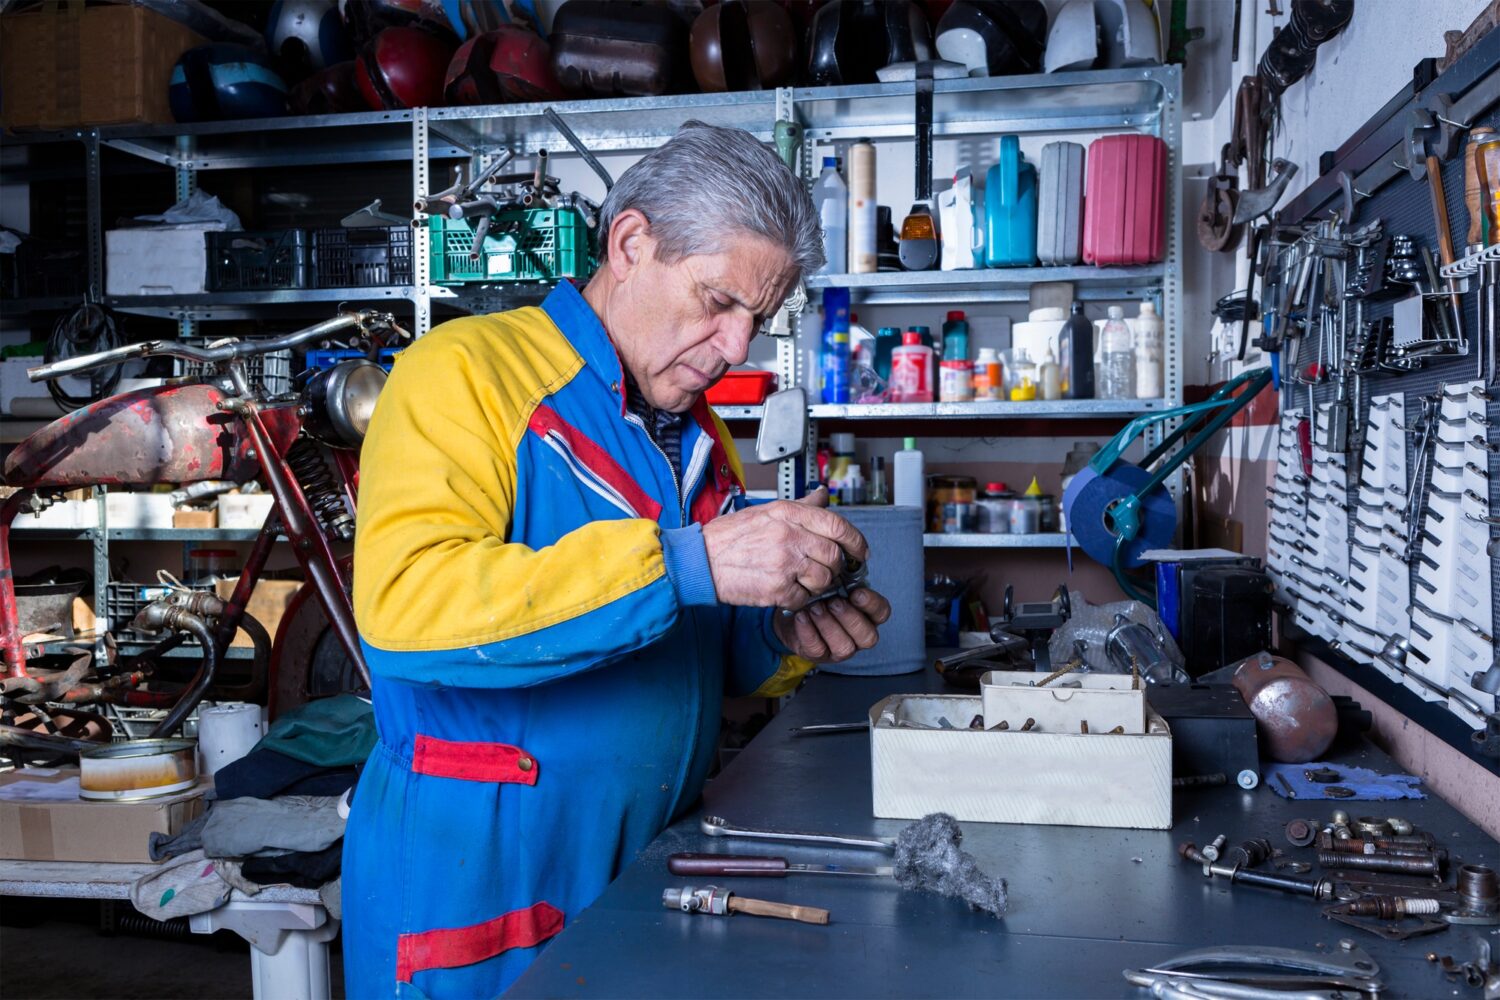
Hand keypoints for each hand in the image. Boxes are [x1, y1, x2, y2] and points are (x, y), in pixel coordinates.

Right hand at [701, 487, 867, 607]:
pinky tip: (784, 591)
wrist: (700, 560)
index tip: (858, 552)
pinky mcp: (776, 589)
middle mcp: (789, 535)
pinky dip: (798, 600)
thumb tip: (823, 496)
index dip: (855, 541)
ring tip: (799, 581)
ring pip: (823, 579)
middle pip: (834, 556)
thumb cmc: (730, 537)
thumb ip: (801, 506)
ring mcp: (784, 563)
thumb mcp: (767, 511)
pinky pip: (804, 599)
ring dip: (817, 585)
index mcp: (788, 513)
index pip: (837, 525)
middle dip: (834, 568)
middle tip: (825, 571)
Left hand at [772, 586, 891, 662]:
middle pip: (868, 636)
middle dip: (849, 618)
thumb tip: (847, 560)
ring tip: (814, 608)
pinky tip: (802, 617)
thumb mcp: (833, 583)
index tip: (856, 593)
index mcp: (867, 615)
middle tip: (833, 601)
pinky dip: (808, 632)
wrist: (792, 612)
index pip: (882, 613)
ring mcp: (840, 649)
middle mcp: (858, 635)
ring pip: (844, 647)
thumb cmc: (819, 596)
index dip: (872, 604)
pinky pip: (818, 649)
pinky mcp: (819, 655)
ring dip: (828, 625)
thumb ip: (844, 577)